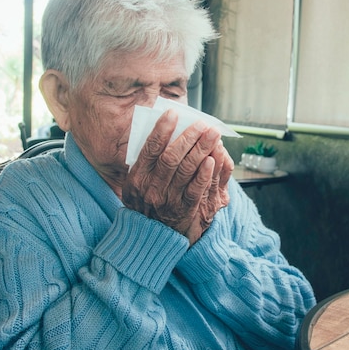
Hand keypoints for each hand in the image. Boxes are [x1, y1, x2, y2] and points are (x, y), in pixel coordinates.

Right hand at [122, 109, 231, 243]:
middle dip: (188, 137)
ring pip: (186, 171)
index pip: (150, 149)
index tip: (174, 113)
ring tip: (213, 135)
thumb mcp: (135, 182)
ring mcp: (167, 200)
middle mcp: (151, 188)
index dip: (162, 130)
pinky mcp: (183, 210)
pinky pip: (195, 190)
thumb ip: (146, 161)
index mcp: (137, 177)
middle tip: (202, 124)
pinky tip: (212, 159)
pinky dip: (204, 174)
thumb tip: (163, 132)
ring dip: (201, 150)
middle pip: (171, 157)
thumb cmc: (144, 201)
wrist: (148, 235)